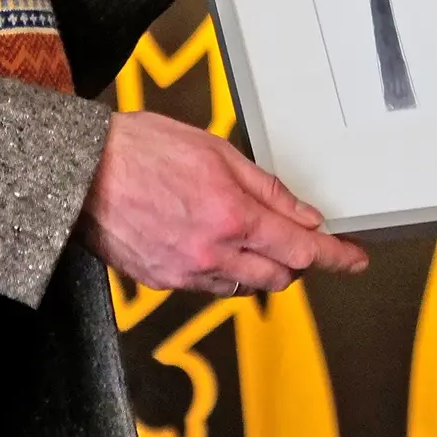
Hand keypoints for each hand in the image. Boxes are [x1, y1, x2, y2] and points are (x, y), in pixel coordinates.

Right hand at [79, 110, 368, 295]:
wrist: (82, 173)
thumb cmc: (141, 150)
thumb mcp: (216, 153)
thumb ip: (266, 189)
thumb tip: (304, 215)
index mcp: (231, 216)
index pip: (301, 248)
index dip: (335, 256)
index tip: (354, 259)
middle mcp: (212, 253)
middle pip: (279, 276)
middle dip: (297, 261)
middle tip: (297, 240)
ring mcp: (185, 273)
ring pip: (244, 285)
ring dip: (260, 267)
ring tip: (246, 236)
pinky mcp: (162, 281)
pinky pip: (209, 286)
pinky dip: (224, 271)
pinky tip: (212, 245)